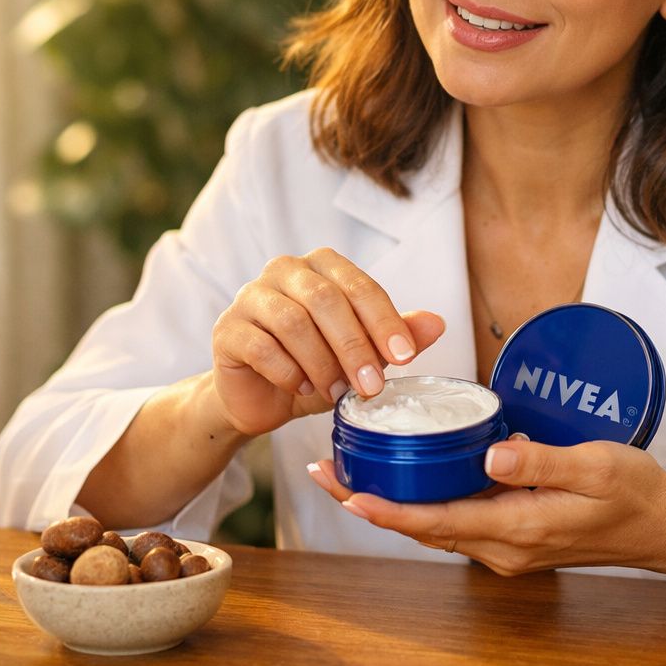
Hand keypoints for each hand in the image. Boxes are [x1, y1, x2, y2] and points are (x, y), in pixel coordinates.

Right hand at [211, 248, 444, 436]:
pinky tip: (302, 388)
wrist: (260, 399)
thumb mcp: (362, 356)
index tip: (404, 357)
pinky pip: (261, 346)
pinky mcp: (227, 328)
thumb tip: (438, 323)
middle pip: (325, 299)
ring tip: (335, 392)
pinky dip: (288, 373)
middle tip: (372, 387)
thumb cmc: (316, 368)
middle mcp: (284, 270)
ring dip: (321, 363)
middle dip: (354, 346)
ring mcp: (251, 296)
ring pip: (292, 321)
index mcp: (322, 266)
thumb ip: (396, 338)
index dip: (384, 321)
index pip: (359, 286)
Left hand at [306, 438, 665, 575]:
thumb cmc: (636, 494)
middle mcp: (505, 546)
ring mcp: (509, 547)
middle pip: (423, 527)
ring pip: (437, 526)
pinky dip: (426, 504)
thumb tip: (492, 456)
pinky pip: (458, 522)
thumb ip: (541, 461)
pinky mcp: (515, 538)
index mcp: (520, 528)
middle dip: (372, 504)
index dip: (385, 510)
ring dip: (394, 505)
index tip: (345, 493)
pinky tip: (412, 479)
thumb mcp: (595, 467)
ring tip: (353, 475)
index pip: (436, 522)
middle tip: (326, 474)